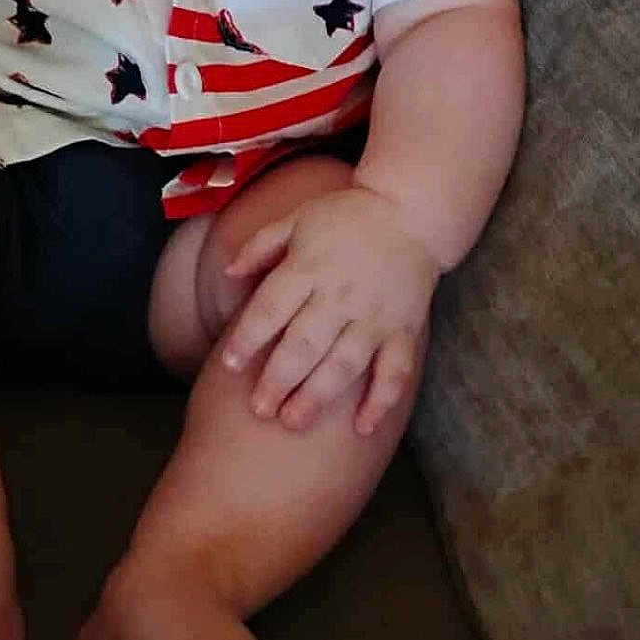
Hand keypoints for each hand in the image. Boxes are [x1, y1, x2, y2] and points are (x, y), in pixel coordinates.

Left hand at [220, 184, 441, 436]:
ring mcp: (375, 316)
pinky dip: (381, 401)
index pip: (271, 308)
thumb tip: (228, 272)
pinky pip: (395, 372)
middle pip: (304, 344)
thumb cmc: (347, 217)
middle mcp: (340, 295)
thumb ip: (261, 245)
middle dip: (278, 380)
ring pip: (344, 365)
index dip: (248, 338)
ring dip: (318, 396)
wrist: (411, 211)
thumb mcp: (298, 218)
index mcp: (309, 266)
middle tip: (259, 410)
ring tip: (292, 422)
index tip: (229, 366)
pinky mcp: (404, 330)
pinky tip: (362, 428)